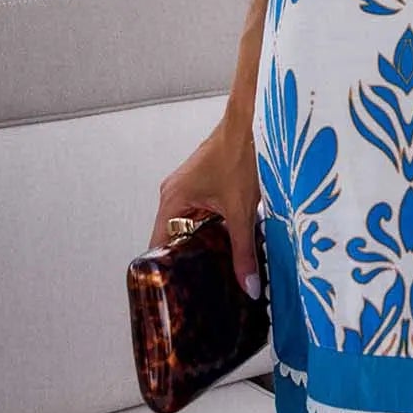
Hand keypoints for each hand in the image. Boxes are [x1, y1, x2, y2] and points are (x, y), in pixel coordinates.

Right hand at [151, 114, 263, 297]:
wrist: (253, 120)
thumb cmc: (239, 152)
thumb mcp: (242, 211)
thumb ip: (243, 251)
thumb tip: (248, 285)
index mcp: (172, 200)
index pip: (158, 247)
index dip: (167, 271)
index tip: (178, 293)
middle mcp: (175, 194)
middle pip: (175, 238)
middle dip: (191, 260)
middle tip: (205, 285)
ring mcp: (190, 188)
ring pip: (192, 226)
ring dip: (206, 242)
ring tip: (218, 267)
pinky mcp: (205, 184)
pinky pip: (203, 214)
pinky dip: (215, 227)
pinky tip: (230, 240)